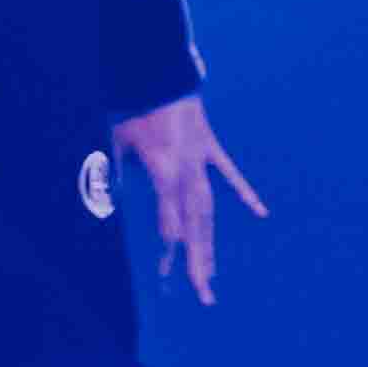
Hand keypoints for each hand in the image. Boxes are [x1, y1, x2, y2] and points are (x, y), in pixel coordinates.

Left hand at [107, 95, 264, 302]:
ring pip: (210, 208)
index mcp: (164, 171)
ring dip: (210, 240)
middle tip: (204, 292)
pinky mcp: (211, 148)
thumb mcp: (116, 140)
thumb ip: (114, 171)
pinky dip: (244, 193)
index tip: (170, 274)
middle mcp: (188, 171)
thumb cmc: (133, 107)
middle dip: (199, 259)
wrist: (160, 73)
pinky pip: (229, 174)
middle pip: (196, 223)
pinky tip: (260, 213)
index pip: (169, 219)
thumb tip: (107, 198)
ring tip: (211, 272)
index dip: (170, 247)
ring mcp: (202, 160)